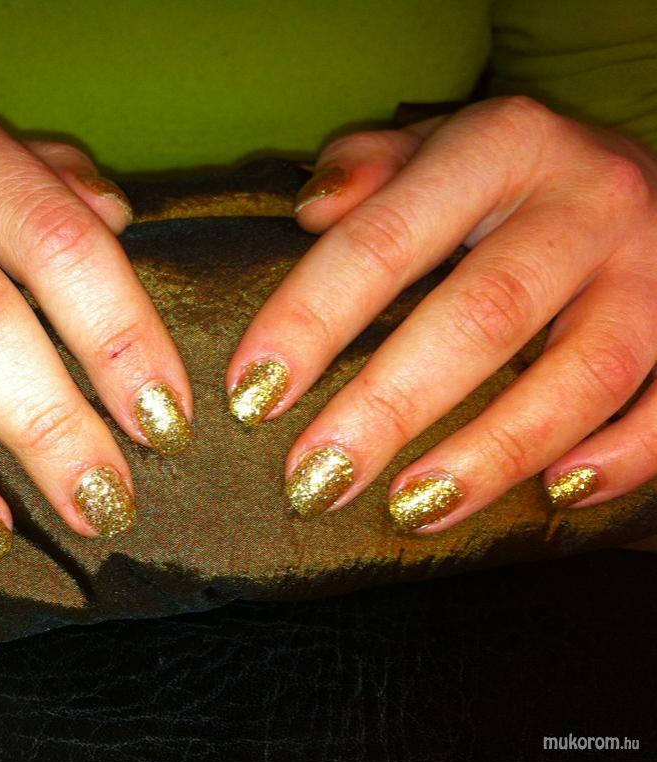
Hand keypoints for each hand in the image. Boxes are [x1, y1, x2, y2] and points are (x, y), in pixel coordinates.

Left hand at [229, 96, 656, 530]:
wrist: (643, 174)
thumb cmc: (511, 174)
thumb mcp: (438, 145)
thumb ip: (371, 166)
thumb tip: (310, 208)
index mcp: (501, 146)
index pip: (384, 239)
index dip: (311, 320)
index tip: (251, 395)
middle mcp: (586, 200)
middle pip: (480, 316)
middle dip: (387, 408)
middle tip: (312, 480)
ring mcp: (654, 267)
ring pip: (582, 373)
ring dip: (491, 453)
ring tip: (410, 510)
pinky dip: (622, 458)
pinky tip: (555, 496)